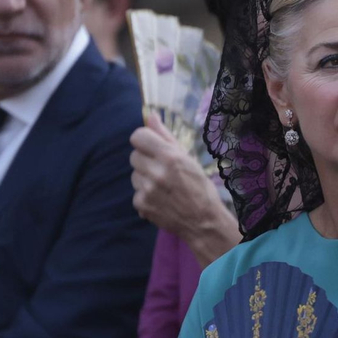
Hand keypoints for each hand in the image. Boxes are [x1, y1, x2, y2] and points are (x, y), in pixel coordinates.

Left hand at [129, 115, 231, 246]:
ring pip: (134, 174)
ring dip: (145, 178)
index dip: (144, 141)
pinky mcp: (141, 204)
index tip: (152, 147)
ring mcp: (147, 189)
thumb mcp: (188, 159)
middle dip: (146, 161)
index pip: (138, 136)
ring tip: (163, 187)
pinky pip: (136, 192)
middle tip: (162, 170)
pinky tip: (161, 200)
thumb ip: (166, 136)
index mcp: (170, 156)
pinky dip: (146, 195)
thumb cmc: (199, 187)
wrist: (204, 222)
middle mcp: (157, 172)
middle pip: (134, 155)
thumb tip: (150, 116)